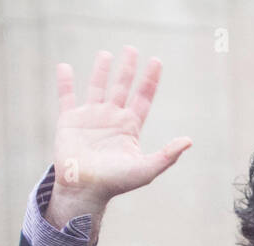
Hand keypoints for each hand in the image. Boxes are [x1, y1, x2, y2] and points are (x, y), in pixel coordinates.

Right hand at [46, 46, 191, 238]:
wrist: (85, 189)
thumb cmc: (116, 182)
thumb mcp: (146, 169)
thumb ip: (167, 155)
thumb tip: (189, 141)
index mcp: (130, 127)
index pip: (143, 97)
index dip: (150, 80)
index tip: (156, 61)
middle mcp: (111, 119)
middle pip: (122, 87)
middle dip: (127, 69)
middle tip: (132, 49)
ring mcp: (91, 118)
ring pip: (97, 88)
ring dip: (101, 71)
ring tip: (106, 54)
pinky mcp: (70, 121)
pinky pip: (67, 97)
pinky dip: (65, 82)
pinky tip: (64, 66)